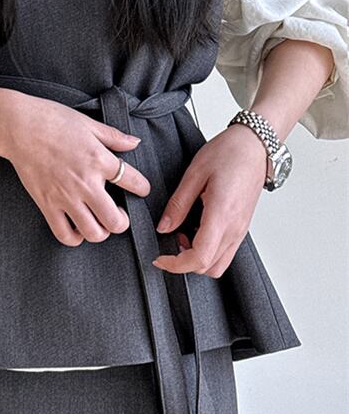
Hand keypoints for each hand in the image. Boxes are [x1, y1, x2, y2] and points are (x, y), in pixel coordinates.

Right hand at [0, 91, 150, 246]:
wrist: (17, 127)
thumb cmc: (51, 120)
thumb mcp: (88, 123)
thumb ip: (113, 137)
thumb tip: (135, 142)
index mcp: (99, 160)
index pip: (134, 182)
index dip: (142, 188)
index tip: (140, 188)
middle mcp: (86, 183)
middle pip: (116, 221)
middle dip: (122, 221)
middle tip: (118, 213)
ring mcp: (66, 197)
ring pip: (94, 233)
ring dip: (101, 231)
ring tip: (98, 221)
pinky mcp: (47, 204)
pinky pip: (64, 234)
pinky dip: (75, 237)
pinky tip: (77, 227)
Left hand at [152, 123, 268, 276]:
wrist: (255, 145)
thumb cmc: (229, 153)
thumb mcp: (194, 174)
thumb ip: (178, 204)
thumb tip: (163, 228)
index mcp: (222, 215)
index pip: (199, 258)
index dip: (175, 264)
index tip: (160, 258)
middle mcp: (235, 228)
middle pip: (208, 268)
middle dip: (183, 263)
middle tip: (169, 242)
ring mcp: (241, 230)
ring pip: (218, 264)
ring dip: (197, 259)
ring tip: (183, 235)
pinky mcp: (242, 227)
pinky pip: (225, 252)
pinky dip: (208, 251)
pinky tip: (196, 230)